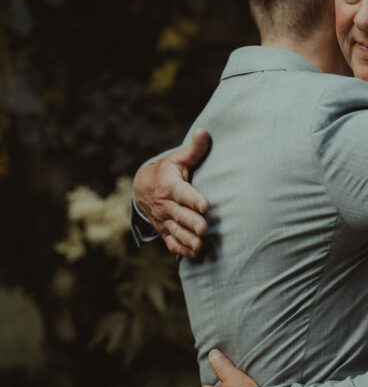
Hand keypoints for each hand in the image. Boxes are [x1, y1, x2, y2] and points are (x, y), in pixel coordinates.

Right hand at [133, 129, 210, 257]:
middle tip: (204, 229)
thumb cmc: (166, 171)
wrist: (141, 188)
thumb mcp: (176, 158)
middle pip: (179, 215)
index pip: (182, 193)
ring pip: (175, 231)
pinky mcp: (164, 230)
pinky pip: (171, 241)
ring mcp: (164, 219)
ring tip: (200, 245)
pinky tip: (194, 254)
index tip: (206, 205)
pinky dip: (180, 249)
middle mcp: (165, 205)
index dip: (194, 199)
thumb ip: (193, 150)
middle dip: (191, 223)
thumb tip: (206, 132)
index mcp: (170, 186)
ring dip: (187, 239)